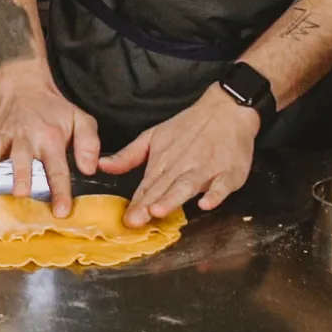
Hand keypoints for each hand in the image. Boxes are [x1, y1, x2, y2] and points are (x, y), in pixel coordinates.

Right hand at [0, 62, 100, 217]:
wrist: (25, 85)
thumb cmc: (54, 110)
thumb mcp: (81, 120)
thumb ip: (89, 144)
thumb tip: (89, 168)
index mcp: (51, 138)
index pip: (57, 168)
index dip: (60, 191)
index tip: (61, 211)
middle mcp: (27, 136)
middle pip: (23, 157)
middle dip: (21, 175)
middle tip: (20, 193)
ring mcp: (5, 134)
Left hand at [98, 84, 258, 227]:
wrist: (225, 110)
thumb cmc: (189, 127)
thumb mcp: (153, 136)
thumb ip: (129, 155)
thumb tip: (102, 166)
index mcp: (163, 161)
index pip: (147, 185)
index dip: (136, 203)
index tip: (125, 219)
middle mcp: (182, 166)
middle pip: (164, 188)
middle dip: (148, 205)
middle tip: (135, 221)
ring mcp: (206, 169)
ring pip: (187, 185)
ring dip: (173, 198)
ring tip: (159, 210)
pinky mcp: (228, 173)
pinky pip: (222, 185)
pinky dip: (214, 194)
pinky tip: (206, 204)